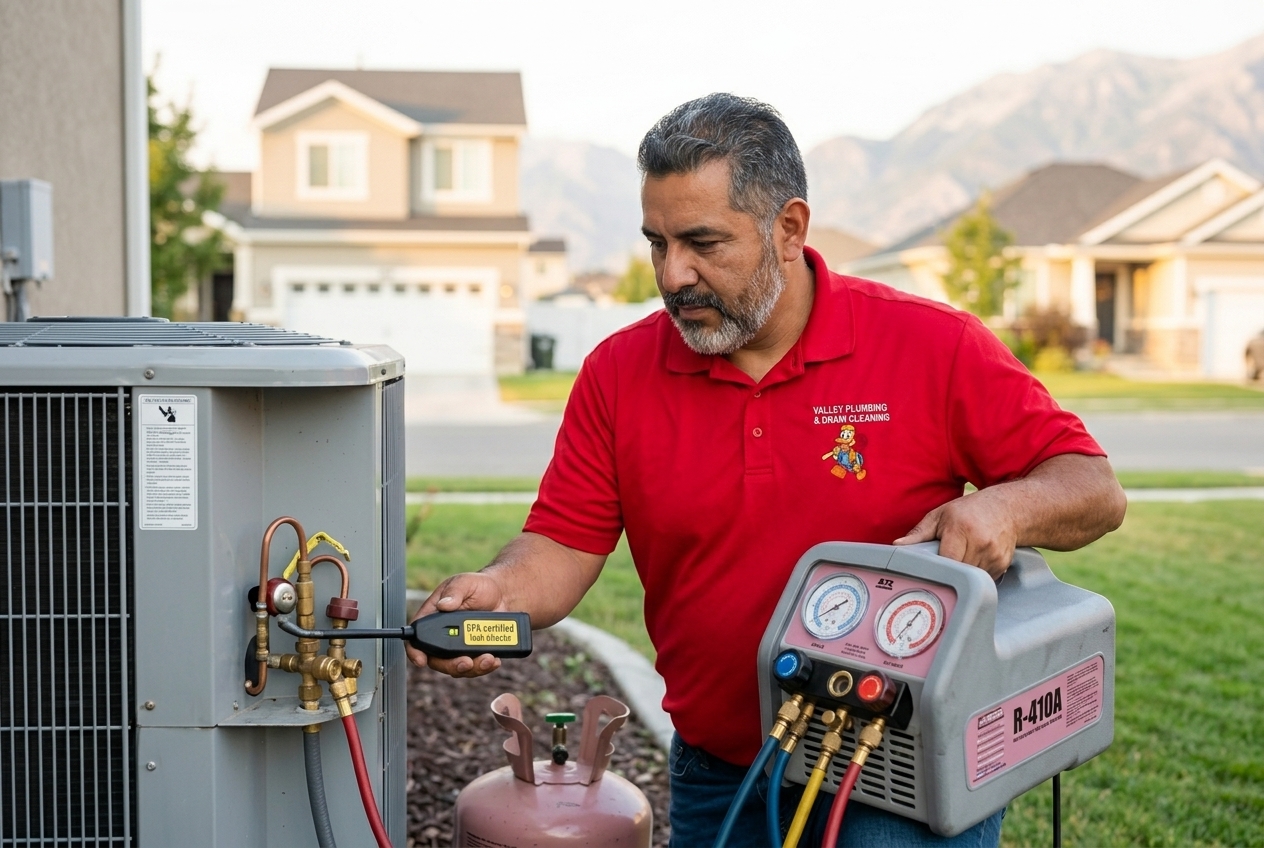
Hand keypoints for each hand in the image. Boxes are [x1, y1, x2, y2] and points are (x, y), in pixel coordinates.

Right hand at [406, 572, 506, 676]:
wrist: (502, 594)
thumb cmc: (479, 586)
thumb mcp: (465, 583)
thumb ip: (454, 593)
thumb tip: (444, 605)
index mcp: (434, 617)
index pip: (417, 637)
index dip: (415, 651)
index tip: (421, 660)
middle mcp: (444, 635)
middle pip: (437, 660)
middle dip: (451, 666)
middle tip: (466, 662)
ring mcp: (459, 646)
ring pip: (458, 667)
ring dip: (472, 668)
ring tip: (488, 658)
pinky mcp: (474, 652)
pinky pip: (475, 667)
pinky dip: (484, 667)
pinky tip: (494, 659)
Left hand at [893, 489, 1017, 579]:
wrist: (1007, 509)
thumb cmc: (970, 511)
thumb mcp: (941, 515)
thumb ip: (919, 533)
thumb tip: (897, 545)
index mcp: (961, 529)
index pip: (945, 561)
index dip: (936, 568)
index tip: (929, 569)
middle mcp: (980, 542)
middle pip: (957, 572)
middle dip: (948, 570)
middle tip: (944, 561)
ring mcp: (994, 555)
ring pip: (970, 579)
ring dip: (962, 573)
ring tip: (962, 556)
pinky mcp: (1002, 564)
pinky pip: (983, 579)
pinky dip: (976, 574)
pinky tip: (974, 559)